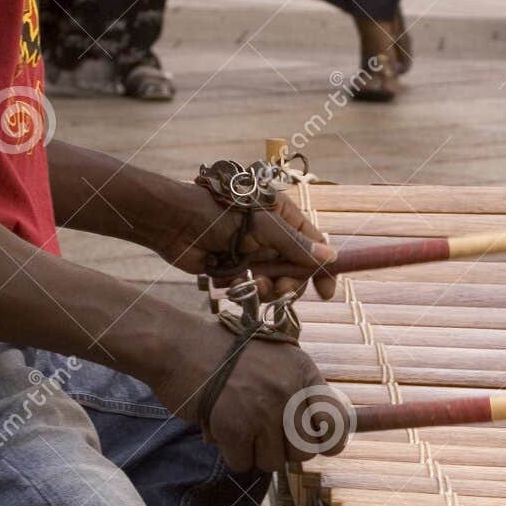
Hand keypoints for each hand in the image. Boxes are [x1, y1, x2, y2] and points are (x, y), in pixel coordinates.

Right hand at [151, 329, 350, 471]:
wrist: (180, 346)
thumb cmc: (227, 355)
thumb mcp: (277, 361)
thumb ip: (301, 393)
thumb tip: (332, 441)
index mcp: (304, 372)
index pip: (338, 423)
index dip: (330, 441)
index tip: (317, 443)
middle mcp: (289, 390)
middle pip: (305, 452)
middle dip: (283, 449)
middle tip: (262, 433)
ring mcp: (263, 408)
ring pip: (274, 462)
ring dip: (254, 452)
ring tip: (238, 424)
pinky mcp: (234, 426)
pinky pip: (242, 463)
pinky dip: (230, 452)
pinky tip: (221, 427)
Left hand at [155, 182, 336, 299]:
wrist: (175, 223)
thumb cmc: (220, 213)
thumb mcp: (264, 227)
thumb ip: (297, 245)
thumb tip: (330, 257)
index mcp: (283, 217)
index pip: (313, 245)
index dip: (321, 268)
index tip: (326, 292)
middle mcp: (270, 236)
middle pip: (295, 269)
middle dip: (289, 283)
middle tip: (280, 290)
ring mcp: (252, 254)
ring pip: (273, 282)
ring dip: (267, 289)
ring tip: (253, 285)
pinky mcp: (234, 270)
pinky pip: (250, 288)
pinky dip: (246, 290)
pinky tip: (235, 284)